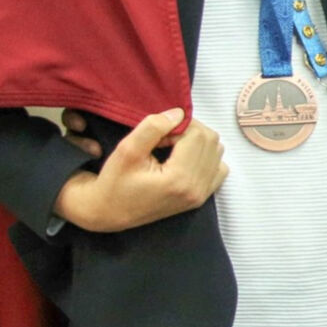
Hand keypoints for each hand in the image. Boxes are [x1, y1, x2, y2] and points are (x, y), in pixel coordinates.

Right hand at [53, 108, 227, 232]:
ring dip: (197, 142)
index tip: (159, 135)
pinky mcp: (200, 198)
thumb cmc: (114, 182)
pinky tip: (185, 159)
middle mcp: (196, 189)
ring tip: (173, 149)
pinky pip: (218, 167)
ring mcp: (200, 195)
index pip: (197, 134)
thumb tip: (179, 113)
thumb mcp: (127, 149)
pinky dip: (206, 157)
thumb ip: (154, 126)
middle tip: (165, 139)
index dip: (179, 127)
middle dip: (189, 132)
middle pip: (210, 141)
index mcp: (179, 179)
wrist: (107, 212)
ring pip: (216, 151)